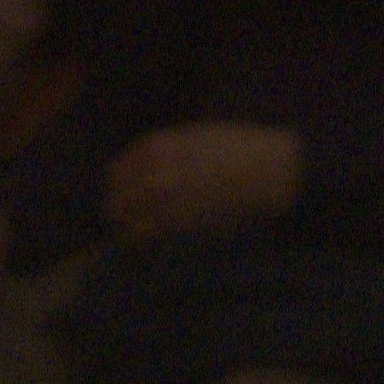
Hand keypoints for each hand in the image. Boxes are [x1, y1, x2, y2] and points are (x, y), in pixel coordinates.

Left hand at [99, 121, 298, 242]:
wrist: (268, 171)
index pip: (116, 172)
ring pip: (125, 226)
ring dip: (128, 231)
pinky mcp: (178, 227)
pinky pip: (145, 240)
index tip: (126, 195)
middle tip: (129, 220)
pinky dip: (143, 244)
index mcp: (156, 149)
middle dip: (121, 211)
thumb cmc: (239, 150)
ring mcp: (163, 204)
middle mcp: (152, 176)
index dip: (120, 186)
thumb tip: (146, 170)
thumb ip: (165, 152)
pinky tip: (152, 246)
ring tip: (138, 236)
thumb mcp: (194, 137)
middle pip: (116, 202)